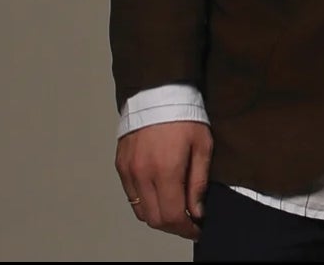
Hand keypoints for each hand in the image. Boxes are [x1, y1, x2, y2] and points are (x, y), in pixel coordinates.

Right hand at [116, 120, 210, 239]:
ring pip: (140, 210)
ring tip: (176, 210)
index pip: (171, 215)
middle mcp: (142, 174)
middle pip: (154, 218)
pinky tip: (160, 196)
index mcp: (166, 170)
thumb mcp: (203, 146)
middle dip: (173, 226)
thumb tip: (196, 211)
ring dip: (158, 216)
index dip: (185, 228)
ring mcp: (128, 171)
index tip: (197, 229)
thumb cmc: (186, 117)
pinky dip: (145, 203)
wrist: (158, 93)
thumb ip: (198, 182)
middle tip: (189, 223)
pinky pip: (131, 196)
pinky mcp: (121, 166)